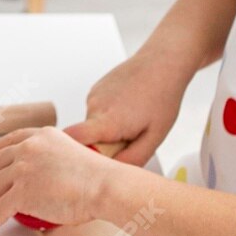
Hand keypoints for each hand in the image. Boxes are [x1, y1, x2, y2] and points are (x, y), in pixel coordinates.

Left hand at [0, 127, 118, 231]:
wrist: (104, 186)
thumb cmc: (97, 176)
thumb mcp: (69, 152)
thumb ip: (51, 157)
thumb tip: (41, 175)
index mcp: (41, 136)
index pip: (9, 142)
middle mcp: (28, 148)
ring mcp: (23, 169)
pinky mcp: (22, 192)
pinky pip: (0, 207)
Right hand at [61, 50, 189, 166]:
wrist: (162, 63)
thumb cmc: (162, 97)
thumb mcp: (155, 136)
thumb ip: (133, 158)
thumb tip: (113, 171)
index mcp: (108, 121)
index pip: (73, 139)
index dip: (73, 153)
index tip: (87, 162)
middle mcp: (95, 107)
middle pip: (85, 138)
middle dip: (103, 145)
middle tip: (128, 139)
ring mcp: (93, 96)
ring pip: (92, 126)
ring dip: (107, 130)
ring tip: (132, 119)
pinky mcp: (94, 90)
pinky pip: (95, 113)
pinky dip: (108, 116)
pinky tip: (127, 108)